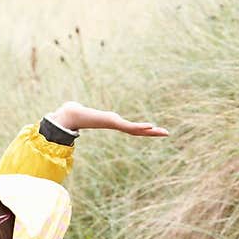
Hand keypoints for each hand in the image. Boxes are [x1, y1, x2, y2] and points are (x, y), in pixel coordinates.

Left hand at [49, 101, 168, 136]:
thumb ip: (82, 108)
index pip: (132, 126)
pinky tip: (151, 127)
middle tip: (166, 133)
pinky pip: (130, 127)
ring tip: (163, 132)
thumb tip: (73, 105)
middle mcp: (117, 124)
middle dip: (152, 132)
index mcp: (114, 121)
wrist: (72, 115)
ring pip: (137, 130)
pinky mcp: (114, 123)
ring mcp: (116, 124)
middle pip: (139, 130)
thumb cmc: (76, 113)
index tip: (154, 128)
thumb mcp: (86, 109)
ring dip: (151, 131)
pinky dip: (141, 127)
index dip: (143, 128)